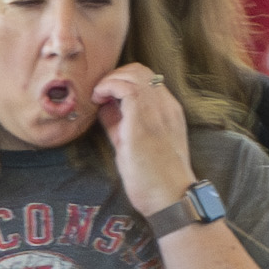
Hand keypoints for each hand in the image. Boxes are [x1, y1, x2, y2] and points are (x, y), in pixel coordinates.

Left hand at [87, 63, 195, 211]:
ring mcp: (157, 111)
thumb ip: (121, 123)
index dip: (123, 80)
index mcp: (169, 111)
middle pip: (140, 70)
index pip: (148, 79)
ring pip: (133, 73)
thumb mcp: (135, 143)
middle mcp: (166, 106)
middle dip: (115, 75)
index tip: (107, 95)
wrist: (171, 198)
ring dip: (110, 80)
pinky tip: (98, 99)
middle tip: (100, 93)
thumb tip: (104, 107)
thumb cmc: (155, 179)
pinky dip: (107, 87)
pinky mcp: (143, 121)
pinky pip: (125, 88)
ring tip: (97, 96)